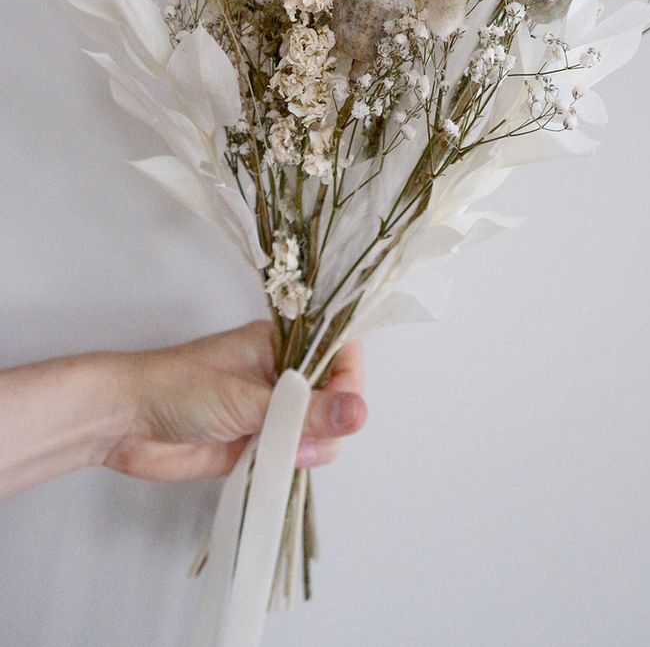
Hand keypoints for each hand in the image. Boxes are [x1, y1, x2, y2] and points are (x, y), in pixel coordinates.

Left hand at [102, 321, 366, 481]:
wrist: (124, 422)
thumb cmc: (179, 389)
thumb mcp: (247, 399)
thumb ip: (305, 411)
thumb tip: (361, 414)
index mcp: (281, 344)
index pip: (339, 353)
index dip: (349, 380)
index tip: (343, 410)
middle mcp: (280, 375)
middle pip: (334, 397)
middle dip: (329, 423)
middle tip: (303, 439)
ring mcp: (268, 411)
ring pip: (316, 431)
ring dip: (310, 448)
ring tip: (281, 455)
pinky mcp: (254, 444)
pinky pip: (290, 455)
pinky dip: (290, 466)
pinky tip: (275, 469)